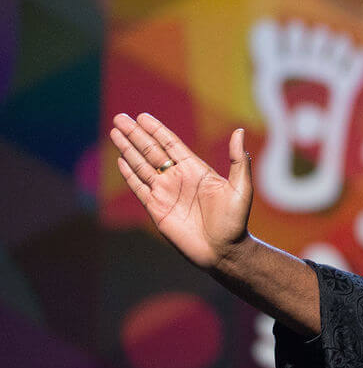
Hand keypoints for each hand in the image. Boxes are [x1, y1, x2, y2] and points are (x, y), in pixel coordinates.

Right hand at [110, 113, 252, 270]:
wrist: (223, 251)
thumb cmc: (236, 222)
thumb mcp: (241, 188)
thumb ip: (238, 160)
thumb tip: (239, 131)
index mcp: (196, 170)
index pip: (171, 144)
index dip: (156, 130)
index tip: (142, 116)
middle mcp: (178, 178)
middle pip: (152, 151)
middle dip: (136, 134)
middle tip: (120, 118)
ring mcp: (165, 192)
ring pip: (142, 165)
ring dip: (128, 149)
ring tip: (115, 132)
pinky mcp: (156, 208)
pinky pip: (139, 187)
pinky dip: (129, 174)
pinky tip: (120, 159)